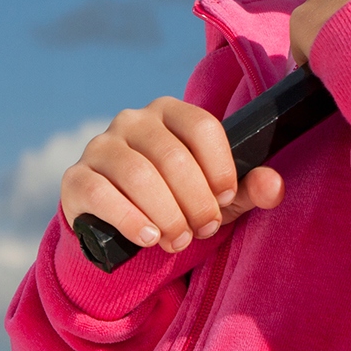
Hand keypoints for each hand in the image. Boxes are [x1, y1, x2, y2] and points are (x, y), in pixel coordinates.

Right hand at [61, 98, 283, 253]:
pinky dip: (130, 218)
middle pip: (172, 155)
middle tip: (204, 229)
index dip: (219, 167)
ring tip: (179, 240)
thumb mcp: (217, 192)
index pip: (202, 127)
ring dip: (166, 213)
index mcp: (172, 110)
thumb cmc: (179, 197)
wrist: (122, 220)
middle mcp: (135, 120)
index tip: (226, 200)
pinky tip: (149, 237)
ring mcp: (102, 145)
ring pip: (138, 174)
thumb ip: (250, 187)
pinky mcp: (76, 177)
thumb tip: (273, 186)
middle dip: (194, 199)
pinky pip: (101, 194)